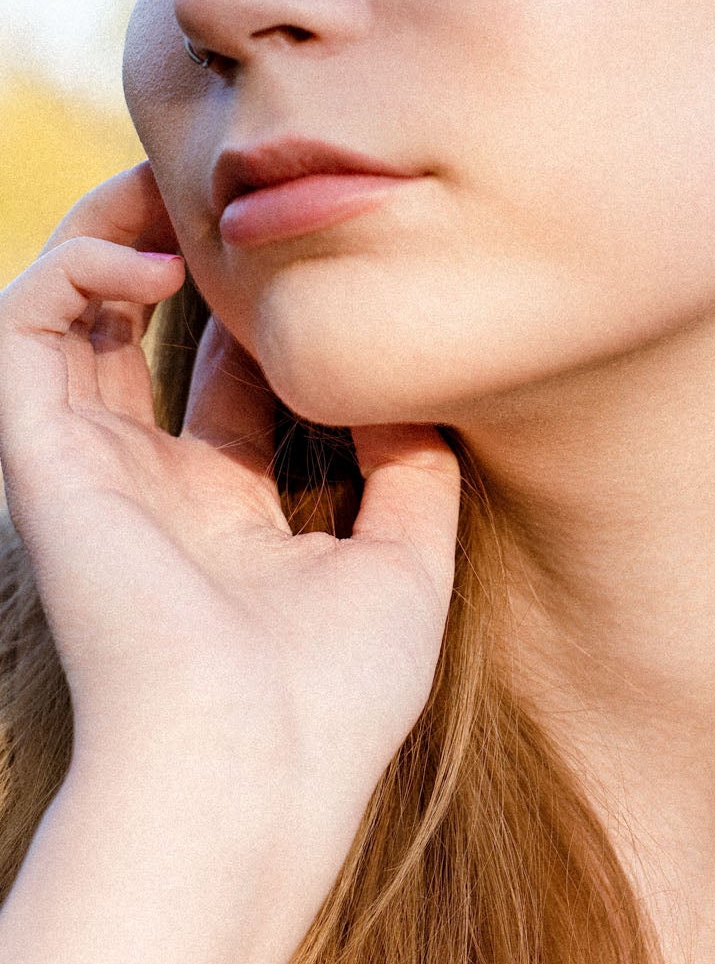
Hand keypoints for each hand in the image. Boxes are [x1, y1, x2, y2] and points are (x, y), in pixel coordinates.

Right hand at [0, 161, 459, 876]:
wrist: (248, 776)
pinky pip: (20, 334)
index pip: (222, 385)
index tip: (310, 252)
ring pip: (65, 316)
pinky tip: (149, 257)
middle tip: (222, 187)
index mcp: (225, 519)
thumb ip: (413, 476)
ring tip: (172, 188)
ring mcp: (92, 474)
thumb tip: (426, 390)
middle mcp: (149, 491)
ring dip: (109, 234)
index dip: (258, 311)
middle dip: (171, 250)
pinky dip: (71, 271)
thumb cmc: (329, 704)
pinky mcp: (43, 464)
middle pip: (136, 337)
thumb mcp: (405, 569)